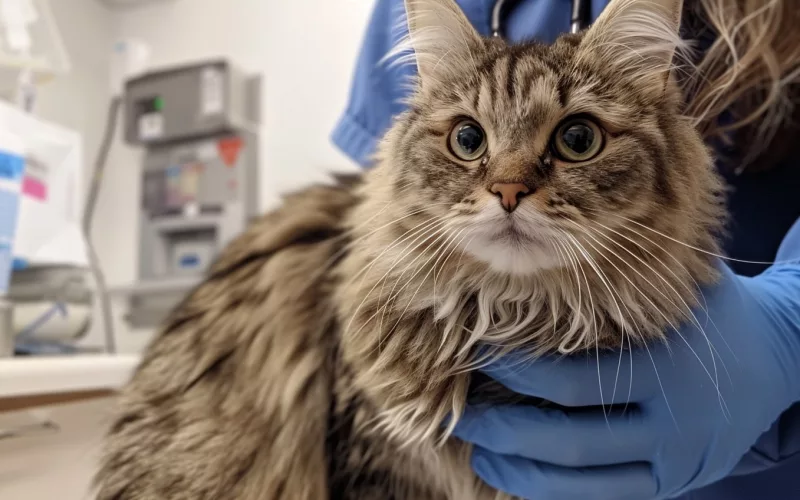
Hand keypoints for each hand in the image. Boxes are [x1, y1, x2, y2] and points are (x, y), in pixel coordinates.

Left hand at [453, 221, 799, 499]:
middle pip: (567, 440)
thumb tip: (537, 252)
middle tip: (461, 412)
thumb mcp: (675, 284)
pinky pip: (603, 499)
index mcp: (664, 367)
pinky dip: (553, 491)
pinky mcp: (672, 485)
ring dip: (518, 470)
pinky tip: (517, 473)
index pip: (569, 381)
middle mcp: (670, 424)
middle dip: (502, 430)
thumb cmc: (709, 310)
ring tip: (478, 448)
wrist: (778, 358)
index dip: (513, 373)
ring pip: (580, 482)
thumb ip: (619, 276)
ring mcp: (673, 462)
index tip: (477, 354)